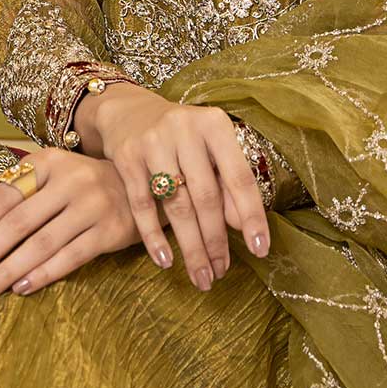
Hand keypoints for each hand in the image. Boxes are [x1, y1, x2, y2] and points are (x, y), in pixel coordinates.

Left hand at [0, 150, 138, 299]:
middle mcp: (70, 180)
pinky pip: (70, 258)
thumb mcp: (51, 174)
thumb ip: (14, 187)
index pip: (2, 197)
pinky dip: (43, 274)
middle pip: (17, 223)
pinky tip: (20, 288)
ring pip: (40, 244)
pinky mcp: (110, 231)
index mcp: (48, 162)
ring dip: (7, 271)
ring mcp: (92, 205)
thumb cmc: (84, 185)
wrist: (142, 186)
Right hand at [77, 82, 267, 283]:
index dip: (252, 217)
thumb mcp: (209, 151)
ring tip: (201, 276)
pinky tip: (166, 261)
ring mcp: (153, 142)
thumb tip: (241, 226)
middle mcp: (185, 129)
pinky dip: (154, 237)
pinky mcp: (126, 157)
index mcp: (215, 125)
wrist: (128, 111)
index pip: (239, 178)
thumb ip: (226, 184)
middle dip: (216, 241)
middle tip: (222, 272)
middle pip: (206, 197)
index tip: (260, 250)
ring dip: (191, 247)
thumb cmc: (181, 138)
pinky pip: (143, 206)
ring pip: (176, 206)